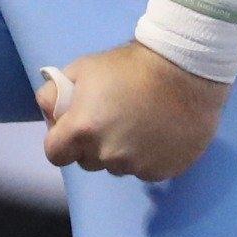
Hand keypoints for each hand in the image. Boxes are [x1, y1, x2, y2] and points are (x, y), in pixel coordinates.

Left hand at [36, 39, 226, 181]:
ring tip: (139, 124)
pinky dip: (148, 157)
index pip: (55, 155)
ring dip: (122, 152)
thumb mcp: (83, 67)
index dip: (62, 143)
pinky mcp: (163, 171)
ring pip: (118, 167)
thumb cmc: (131, 65)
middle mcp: (107, 154)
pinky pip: (145, 170)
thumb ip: (56, 93)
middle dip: (92, 145)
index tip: (76, 129)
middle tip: (111, 120)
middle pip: (88, 162)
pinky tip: (158, 133)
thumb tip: (50, 113)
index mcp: (82, 130)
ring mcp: (137, 166)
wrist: (186, 68)